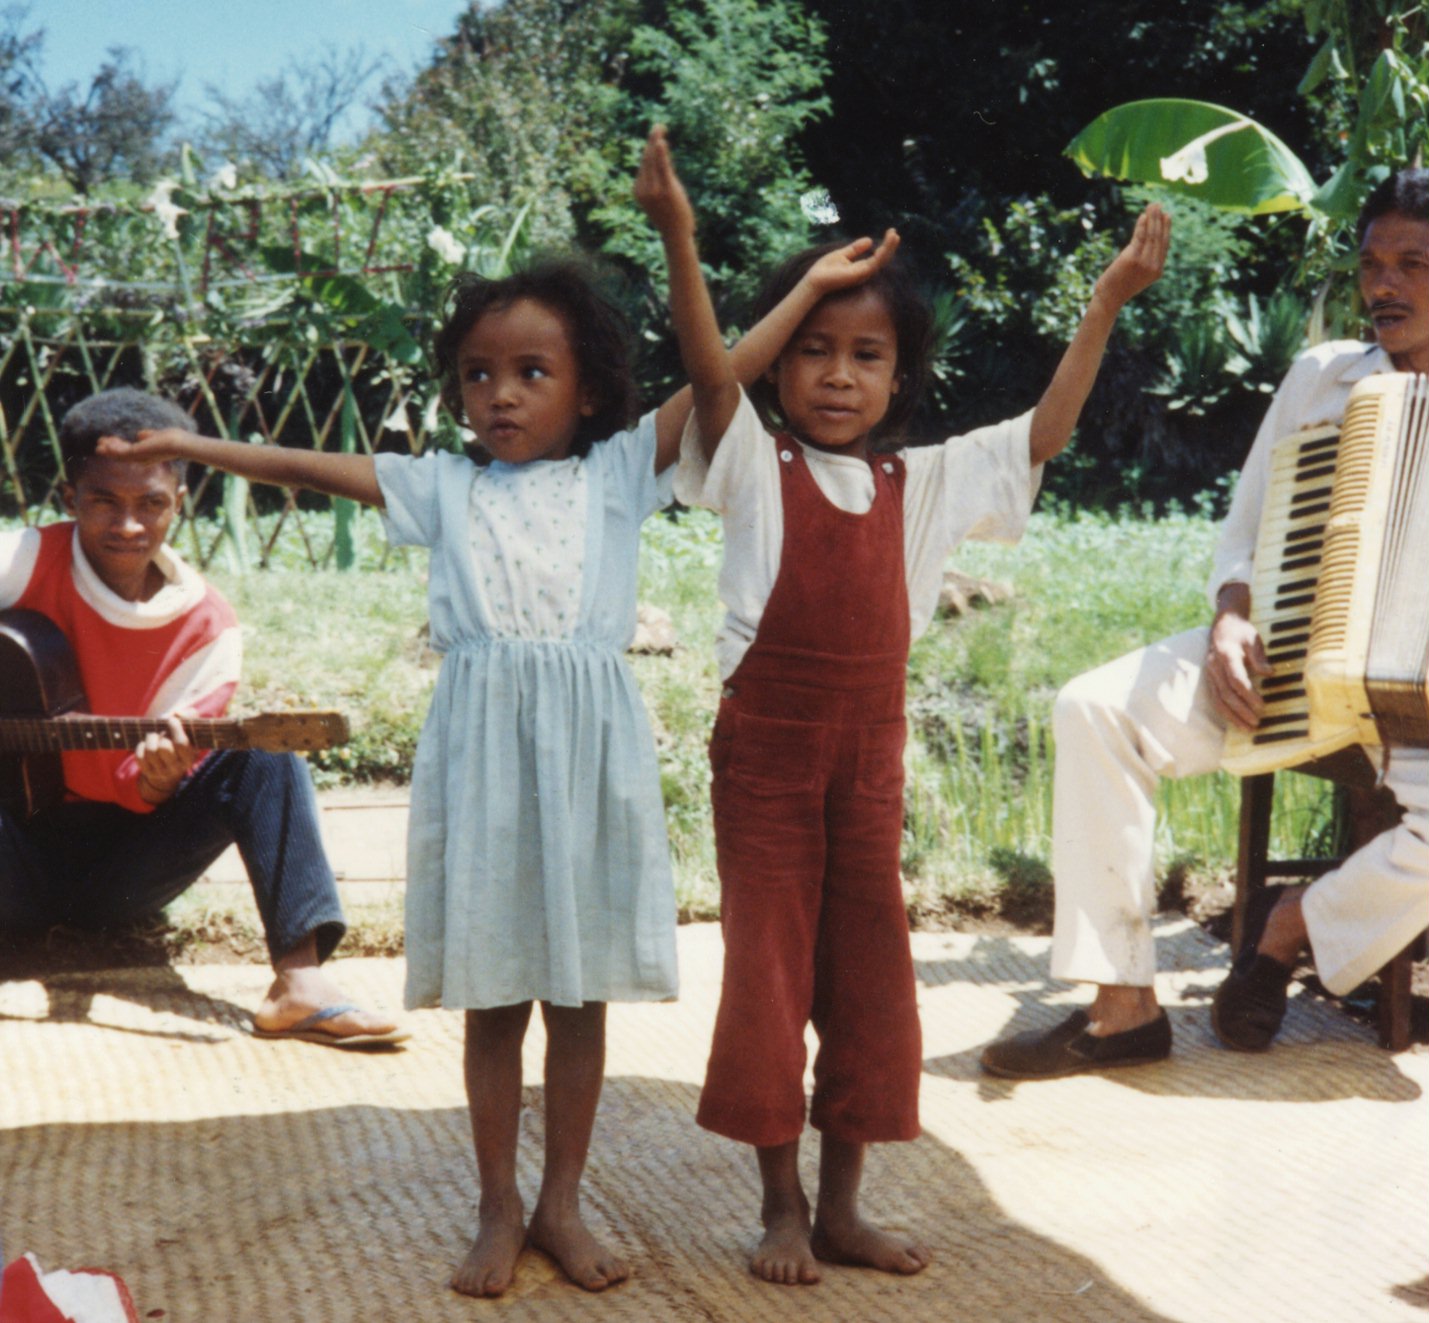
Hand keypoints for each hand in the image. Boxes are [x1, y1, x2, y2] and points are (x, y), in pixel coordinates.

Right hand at [96, 428, 196, 463]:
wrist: (178, 443)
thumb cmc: (172, 439)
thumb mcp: (156, 436)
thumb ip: (147, 436)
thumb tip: (140, 435)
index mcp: (146, 455)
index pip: (129, 451)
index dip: (118, 446)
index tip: (110, 439)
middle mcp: (142, 459)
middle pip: (122, 455)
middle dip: (110, 449)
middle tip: (99, 443)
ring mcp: (139, 457)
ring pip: (119, 455)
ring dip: (108, 449)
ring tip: (98, 444)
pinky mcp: (137, 454)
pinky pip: (120, 452)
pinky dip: (112, 449)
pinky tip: (105, 444)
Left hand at [135, 714, 201, 803]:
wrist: (171, 763)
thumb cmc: (181, 739)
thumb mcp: (190, 728)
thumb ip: (190, 715)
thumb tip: (178, 713)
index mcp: (190, 756)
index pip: (181, 743)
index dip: (175, 728)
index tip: (171, 719)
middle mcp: (177, 767)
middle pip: (163, 747)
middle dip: (160, 734)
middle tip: (162, 731)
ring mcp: (162, 771)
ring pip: (151, 750)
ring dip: (150, 738)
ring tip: (154, 736)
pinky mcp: (149, 772)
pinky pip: (140, 756)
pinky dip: (141, 746)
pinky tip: (147, 744)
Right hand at [635, 125, 695, 239]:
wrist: (676, 235)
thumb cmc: (669, 218)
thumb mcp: (659, 199)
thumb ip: (656, 183)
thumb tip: (658, 168)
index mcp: (638, 190)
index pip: (645, 165)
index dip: (650, 148)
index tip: (657, 136)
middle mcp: (643, 189)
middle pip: (648, 159)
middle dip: (653, 140)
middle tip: (659, 126)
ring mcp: (654, 190)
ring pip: (654, 160)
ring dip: (657, 141)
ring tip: (660, 127)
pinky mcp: (666, 190)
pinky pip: (663, 168)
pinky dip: (662, 154)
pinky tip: (661, 141)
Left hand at [802, 229, 900, 296]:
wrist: (815, 280)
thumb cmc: (824, 270)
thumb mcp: (842, 254)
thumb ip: (855, 249)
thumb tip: (870, 240)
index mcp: (860, 267)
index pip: (877, 257)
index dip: (884, 246)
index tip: (889, 233)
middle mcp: (864, 272)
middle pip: (882, 259)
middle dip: (890, 246)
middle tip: (895, 233)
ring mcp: (864, 273)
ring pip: (882, 260)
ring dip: (889, 247)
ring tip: (895, 235)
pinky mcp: (861, 273)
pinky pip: (876, 261)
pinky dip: (883, 251)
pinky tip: (888, 241)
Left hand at [1093, 204, 1169, 310]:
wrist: (1109, 298)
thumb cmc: (1120, 287)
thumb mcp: (1137, 275)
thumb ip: (1145, 262)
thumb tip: (1145, 244)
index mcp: (1157, 270)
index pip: (1164, 245)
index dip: (1166, 229)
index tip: (1166, 216)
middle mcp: (1154, 266)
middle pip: (1159, 237)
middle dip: (1159, 219)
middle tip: (1158, 205)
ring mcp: (1144, 262)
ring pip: (1151, 235)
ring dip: (1152, 218)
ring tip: (1152, 205)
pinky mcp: (1132, 258)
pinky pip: (1140, 237)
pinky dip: (1142, 225)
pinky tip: (1143, 216)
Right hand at [1205, 612, 1271, 730]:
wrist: (1223, 624)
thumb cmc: (1241, 631)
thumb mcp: (1253, 638)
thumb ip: (1259, 656)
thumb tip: (1269, 673)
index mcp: (1226, 654)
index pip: (1235, 679)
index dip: (1248, 694)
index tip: (1261, 705)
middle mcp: (1214, 666)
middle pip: (1226, 693)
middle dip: (1241, 710)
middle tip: (1257, 722)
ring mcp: (1210, 674)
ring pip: (1218, 699)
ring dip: (1232, 716)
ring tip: (1247, 728)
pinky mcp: (1210, 680)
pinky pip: (1215, 699)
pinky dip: (1225, 712)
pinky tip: (1236, 721)